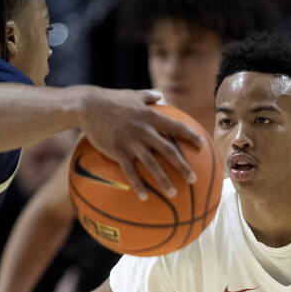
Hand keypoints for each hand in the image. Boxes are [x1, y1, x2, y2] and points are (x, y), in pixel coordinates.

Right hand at [77, 88, 201, 199]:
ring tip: (174, 194)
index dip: (191, 136)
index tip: (203, 145)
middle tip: (193, 179)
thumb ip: (148, 96)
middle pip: (169, 150)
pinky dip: (138, 185)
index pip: (176, 128)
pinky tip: (145, 197)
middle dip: (183, 166)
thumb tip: (159, 95)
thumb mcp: (133, 94)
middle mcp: (145, 131)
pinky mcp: (118, 151)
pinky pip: (130, 172)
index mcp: (151, 117)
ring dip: (164, 180)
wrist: (88, 106)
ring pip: (152, 165)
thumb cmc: (110, 99)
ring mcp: (131, 142)